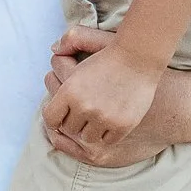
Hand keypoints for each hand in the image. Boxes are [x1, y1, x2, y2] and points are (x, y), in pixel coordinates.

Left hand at [39, 43, 160, 146]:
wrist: (140, 58)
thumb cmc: (110, 55)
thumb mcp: (83, 50)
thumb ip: (65, 50)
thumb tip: (54, 51)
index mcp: (69, 90)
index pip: (50, 118)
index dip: (55, 118)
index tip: (62, 115)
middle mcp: (84, 106)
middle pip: (69, 129)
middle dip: (74, 121)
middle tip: (82, 113)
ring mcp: (104, 118)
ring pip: (88, 137)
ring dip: (91, 129)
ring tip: (96, 119)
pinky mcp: (122, 126)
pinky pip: (108, 140)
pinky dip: (108, 133)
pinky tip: (111, 122)